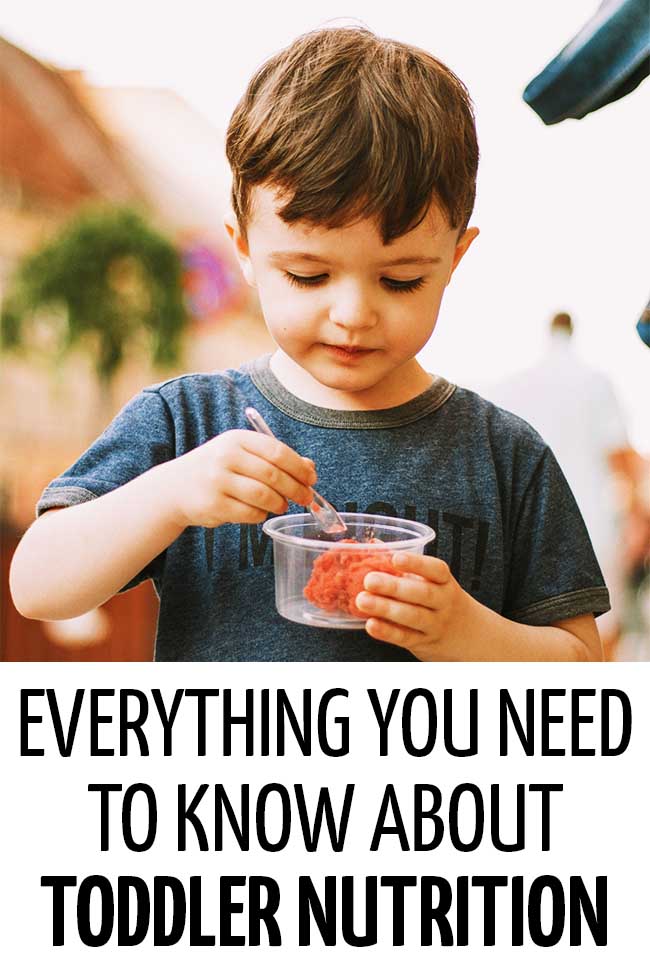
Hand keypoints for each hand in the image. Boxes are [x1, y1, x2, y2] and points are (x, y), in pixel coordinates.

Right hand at [167, 429, 316, 528]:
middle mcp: (226, 457)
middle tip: (306, 498)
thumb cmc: (217, 470)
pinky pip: (250, 513)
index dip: (299, 467)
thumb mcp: (242, 455)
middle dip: (296, 488)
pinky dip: (261, 515)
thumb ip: (275, 458)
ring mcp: (218, 481)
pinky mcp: (214, 505)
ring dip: (279, 503)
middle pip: (273, 474)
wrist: (174, 487)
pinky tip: (260, 511)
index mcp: (237, 439)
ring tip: (281, 505)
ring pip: (264, 496)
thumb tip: (310, 468)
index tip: (311, 479)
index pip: (277, 451)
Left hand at [355, 552, 482, 660]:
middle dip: (394, 587)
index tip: (395, 558)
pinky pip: (405, 637)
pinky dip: (387, 632)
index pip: (436, 570)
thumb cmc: (440, 600)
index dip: (416, 563)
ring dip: (386, 608)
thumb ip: (406, 567)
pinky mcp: (424, 643)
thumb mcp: (433, 582)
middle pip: (422, 593)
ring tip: (362, 600)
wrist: (469, 635)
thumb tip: (373, 546)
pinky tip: (371, 624)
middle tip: (369, 580)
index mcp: (445, 582)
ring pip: (413, 616)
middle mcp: (444, 603)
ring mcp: (435, 624)